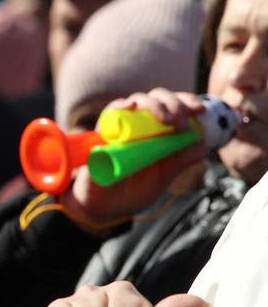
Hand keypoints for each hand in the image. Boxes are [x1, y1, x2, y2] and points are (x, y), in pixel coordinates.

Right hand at [63, 88, 208, 227]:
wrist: (104, 207)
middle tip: (180, 122)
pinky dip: (120, 106)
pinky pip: (110, 112)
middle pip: (158, 98)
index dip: (186, 102)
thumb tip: (204, 146)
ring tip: (166, 120)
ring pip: (138, 100)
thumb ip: (180, 161)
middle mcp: (139, 124)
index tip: (199, 110)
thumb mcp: (162, 177)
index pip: (173, 106)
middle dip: (173, 104)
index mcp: (157, 132)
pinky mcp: (101, 133)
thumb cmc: (133, 191)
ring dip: (154, 105)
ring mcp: (120, 126)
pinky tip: (129, 106)